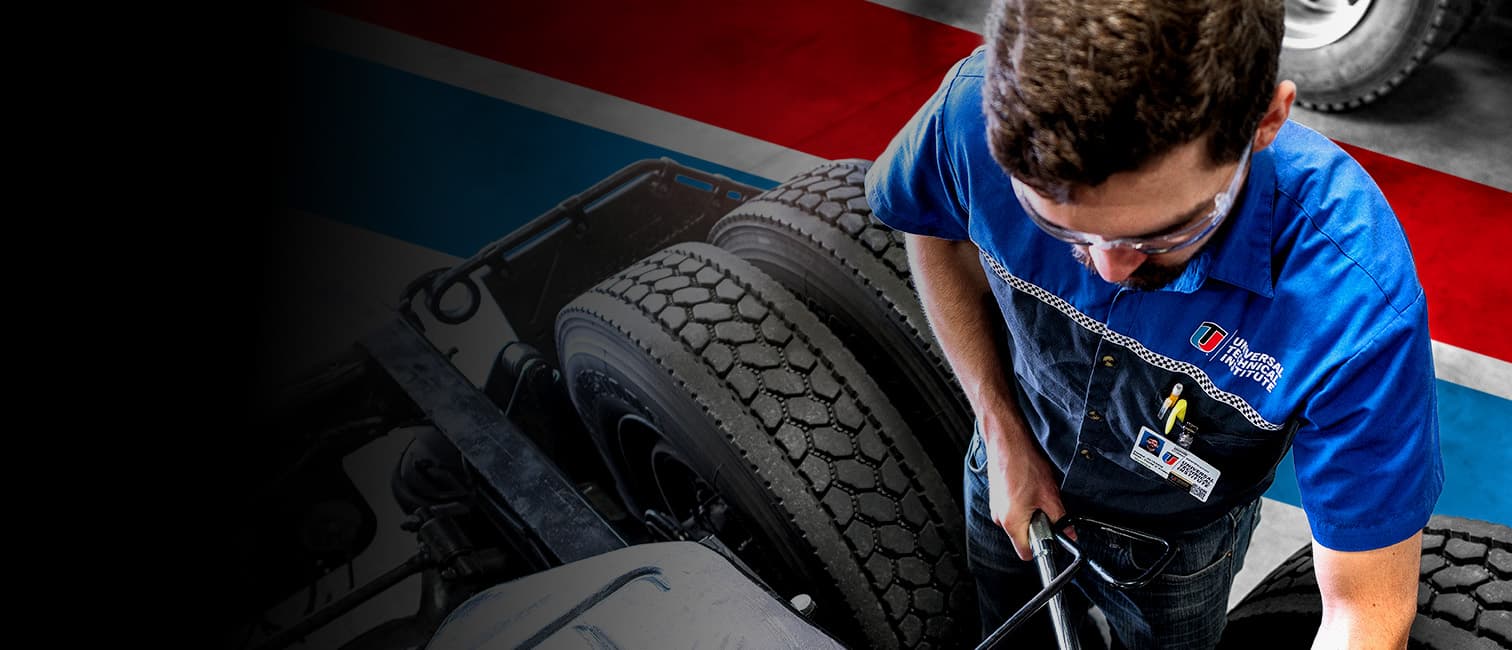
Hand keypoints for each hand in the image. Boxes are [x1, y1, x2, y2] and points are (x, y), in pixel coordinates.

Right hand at [981, 416, 1066, 560]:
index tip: (1051, 539)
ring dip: (1029, 515)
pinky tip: (1028, 490)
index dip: (1042, 548)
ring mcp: (995, 508)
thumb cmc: (1024, 464)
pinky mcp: (996, 499)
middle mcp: (1000, 518)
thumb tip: (1068, 533)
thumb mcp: (1050, 495)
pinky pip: (1011, 511)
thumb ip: (1060, 519)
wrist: (1006, 442)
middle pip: (1021, 538)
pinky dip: (1022, 506)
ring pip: (1017, 523)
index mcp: (1012, 522)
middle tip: (1046, 511)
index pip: (1026, 553)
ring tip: (1036, 496)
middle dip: (1036, 529)